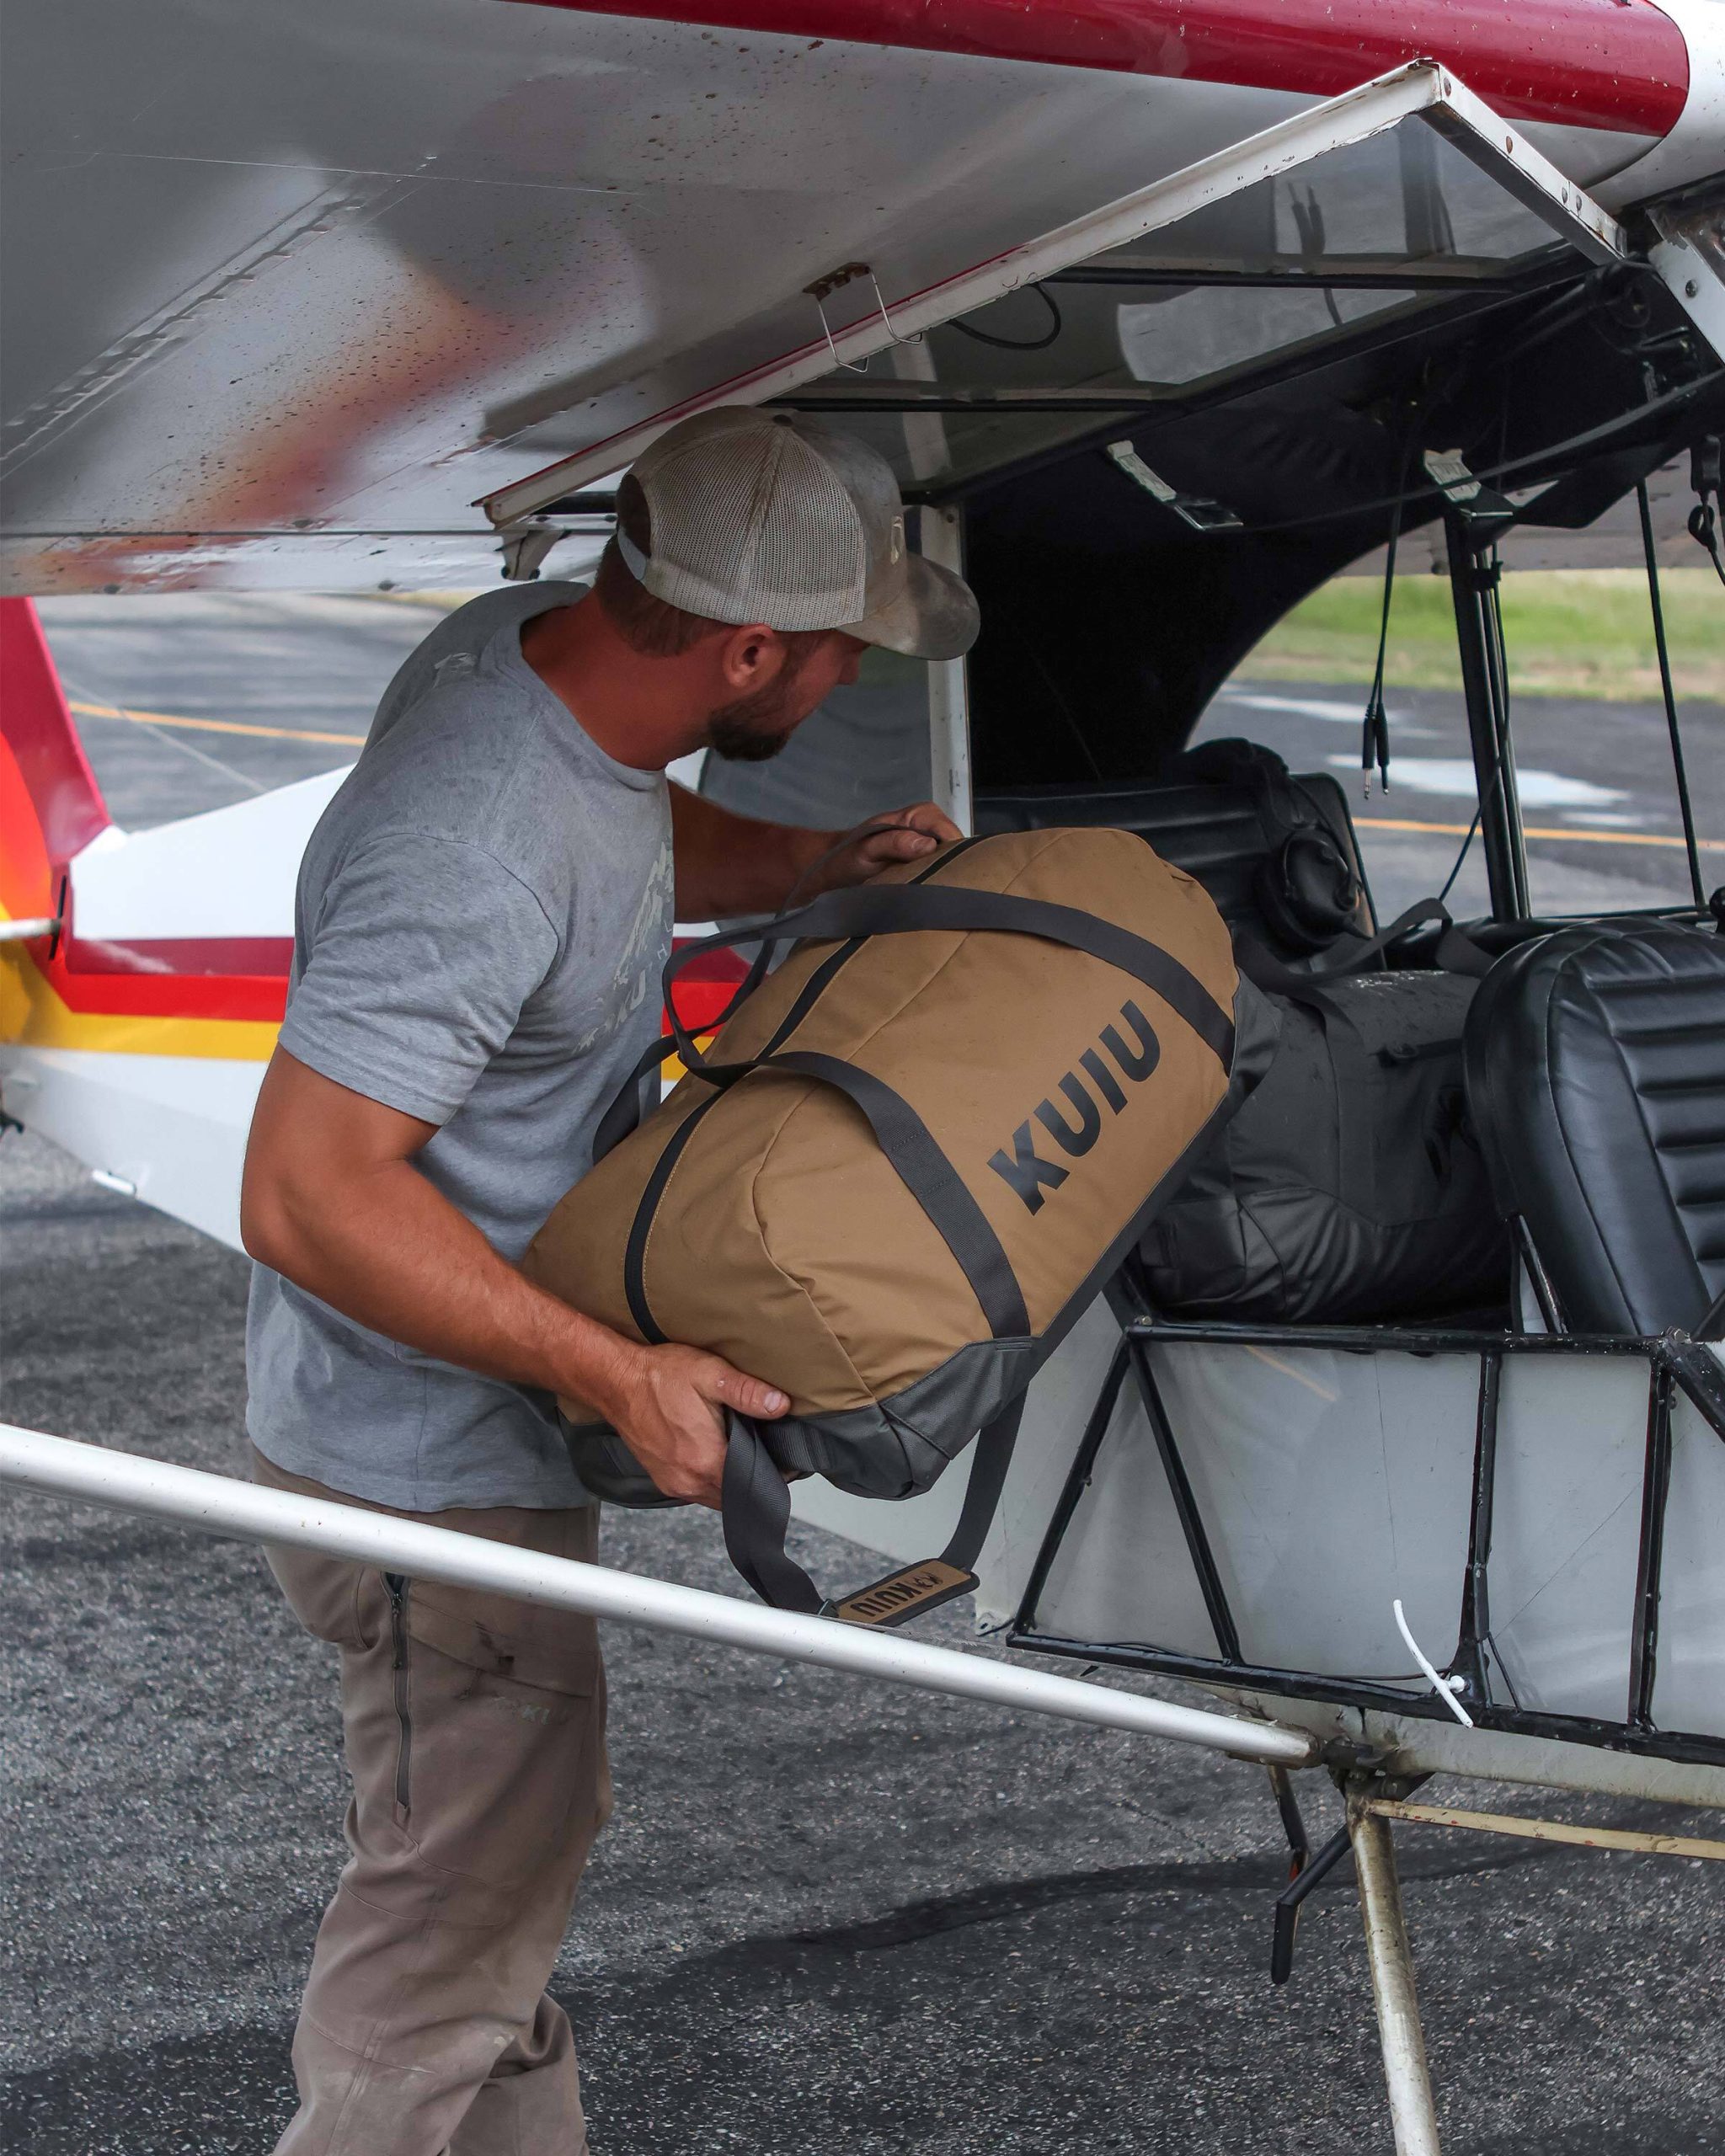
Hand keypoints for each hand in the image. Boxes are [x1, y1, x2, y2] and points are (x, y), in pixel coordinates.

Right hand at [593, 1343, 788, 1507]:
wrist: (616, 1382)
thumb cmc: (660, 1376)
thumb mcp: (710, 1374)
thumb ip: (747, 1392)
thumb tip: (780, 1405)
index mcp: (707, 1460)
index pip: (753, 1483)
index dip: (773, 1471)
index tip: (785, 1457)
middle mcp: (690, 1480)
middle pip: (736, 1493)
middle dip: (753, 1476)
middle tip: (766, 1451)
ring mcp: (674, 1483)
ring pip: (717, 1495)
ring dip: (731, 1480)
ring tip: (742, 1452)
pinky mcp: (663, 1479)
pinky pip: (697, 1490)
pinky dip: (711, 1479)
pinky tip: (715, 1455)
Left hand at [805, 802, 962, 894]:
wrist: (831, 871)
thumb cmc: (846, 857)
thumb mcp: (866, 850)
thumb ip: (893, 843)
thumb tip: (927, 844)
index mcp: (919, 815)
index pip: (951, 834)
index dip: (952, 856)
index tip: (944, 880)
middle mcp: (929, 827)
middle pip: (958, 848)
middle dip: (955, 869)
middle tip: (944, 895)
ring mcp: (929, 846)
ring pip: (953, 861)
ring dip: (947, 878)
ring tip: (938, 898)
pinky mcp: (925, 863)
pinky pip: (942, 871)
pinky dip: (939, 883)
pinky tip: (933, 897)